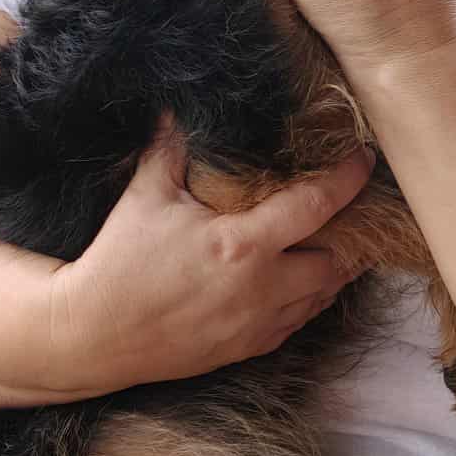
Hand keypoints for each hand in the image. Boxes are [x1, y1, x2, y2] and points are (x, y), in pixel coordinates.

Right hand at [46, 129, 374, 394]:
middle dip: (352, 234)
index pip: (317, 205)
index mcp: (242, 245)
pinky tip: (304, 281)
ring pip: (324, 297)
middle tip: (355, 208)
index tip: (364, 159)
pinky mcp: (247, 349)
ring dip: (335, 270)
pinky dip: (310, 299)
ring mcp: (258, 324)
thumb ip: (170, 147)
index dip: (348, 179)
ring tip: (338, 241)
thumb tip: (178, 106)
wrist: (91, 335)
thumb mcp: (145, 196)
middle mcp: (262, 288)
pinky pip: (298, 323)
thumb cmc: (118, 263)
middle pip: (338, 260)